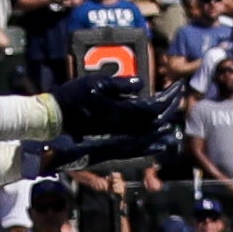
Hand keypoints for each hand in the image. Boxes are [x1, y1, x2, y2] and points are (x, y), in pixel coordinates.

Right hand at [46, 74, 185, 155]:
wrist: (54, 118)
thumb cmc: (72, 96)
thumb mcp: (95, 83)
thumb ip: (120, 85)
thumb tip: (141, 84)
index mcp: (121, 113)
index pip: (153, 107)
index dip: (168, 96)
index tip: (177, 85)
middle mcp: (123, 129)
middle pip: (156, 121)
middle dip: (170, 106)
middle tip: (179, 93)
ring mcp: (118, 139)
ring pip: (150, 136)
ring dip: (165, 124)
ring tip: (174, 115)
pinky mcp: (112, 145)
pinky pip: (139, 148)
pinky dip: (153, 144)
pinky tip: (160, 144)